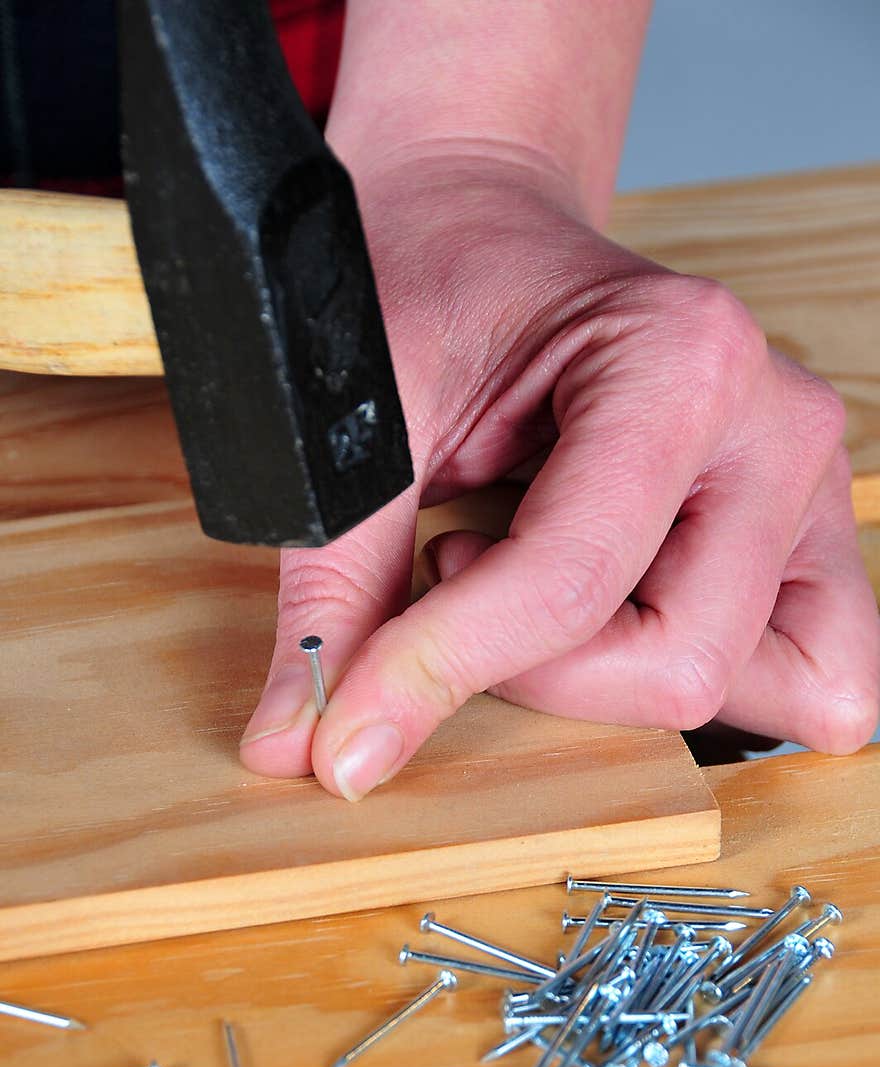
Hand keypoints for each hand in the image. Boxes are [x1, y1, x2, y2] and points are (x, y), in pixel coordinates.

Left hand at [240, 150, 878, 796]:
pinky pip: (815, 671)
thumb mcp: (365, 425)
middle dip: (543, 675)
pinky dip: (712, 680)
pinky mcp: (810, 528)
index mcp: (679, 361)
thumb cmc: (432, 284)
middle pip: (681, 665)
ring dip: (627, 682)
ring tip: (545, 584)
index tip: (347, 740)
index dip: (441, 676)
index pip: (569, 584)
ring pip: (760, 688)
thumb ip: (336, 593)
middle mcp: (775, 421)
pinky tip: (619, 616)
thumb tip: (302, 746)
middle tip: (462, 566)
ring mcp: (810, 479)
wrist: (481, 228)